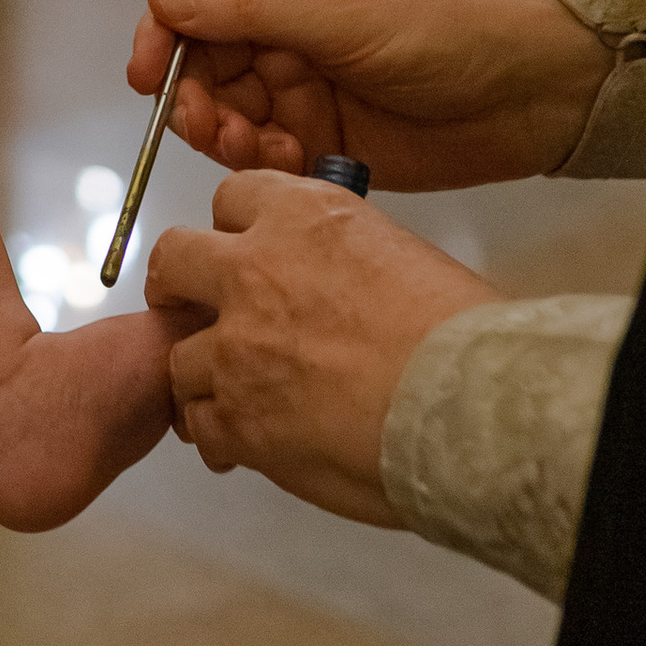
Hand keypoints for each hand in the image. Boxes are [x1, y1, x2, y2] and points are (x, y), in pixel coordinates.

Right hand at [129, 0, 606, 194]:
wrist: (535, 92)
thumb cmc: (452, 26)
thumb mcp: (348, 14)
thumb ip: (250, 10)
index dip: (163, 35)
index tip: (149, 80)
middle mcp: (281, 19)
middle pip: (199, 61)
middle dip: (197, 99)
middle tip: (216, 131)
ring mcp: (299, 77)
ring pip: (224, 111)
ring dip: (229, 136)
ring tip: (262, 152)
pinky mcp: (318, 131)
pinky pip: (263, 151)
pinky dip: (265, 164)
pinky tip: (297, 164)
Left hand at [148, 169, 499, 523]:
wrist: (472, 408)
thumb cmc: (465, 336)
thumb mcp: (400, 257)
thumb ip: (340, 261)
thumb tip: (329, 288)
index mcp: (304, 218)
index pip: (233, 197)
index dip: (235, 232)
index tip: (247, 255)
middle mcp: (255, 269)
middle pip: (174, 261)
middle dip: (180, 288)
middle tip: (204, 318)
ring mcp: (236, 345)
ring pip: (179, 356)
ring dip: (206, 378)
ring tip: (245, 403)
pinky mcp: (236, 416)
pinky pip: (200, 424)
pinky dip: (220, 436)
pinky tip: (250, 447)